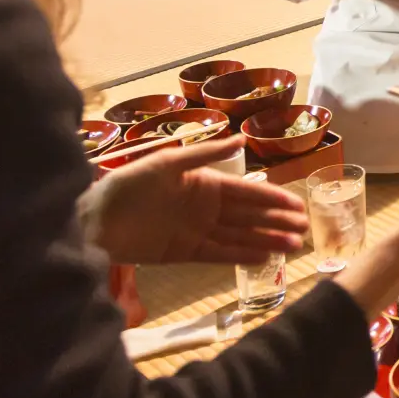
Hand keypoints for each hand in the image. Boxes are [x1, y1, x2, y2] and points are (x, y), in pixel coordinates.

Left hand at [78, 136, 306, 264]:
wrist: (94, 221)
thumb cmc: (128, 185)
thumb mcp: (167, 162)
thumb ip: (205, 153)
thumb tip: (241, 139)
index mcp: (204, 182)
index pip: (247, 190)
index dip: (273, 197)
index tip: (297, 204)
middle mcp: (206, 207)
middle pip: (249, 215)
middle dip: (277, 221)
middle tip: (305, 228)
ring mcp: (197, 231)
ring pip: (240, 235)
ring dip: (266, 240)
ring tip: (293, 247)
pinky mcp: (185, 253)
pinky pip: (220, 254)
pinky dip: (242, 256)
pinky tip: (264, 258)